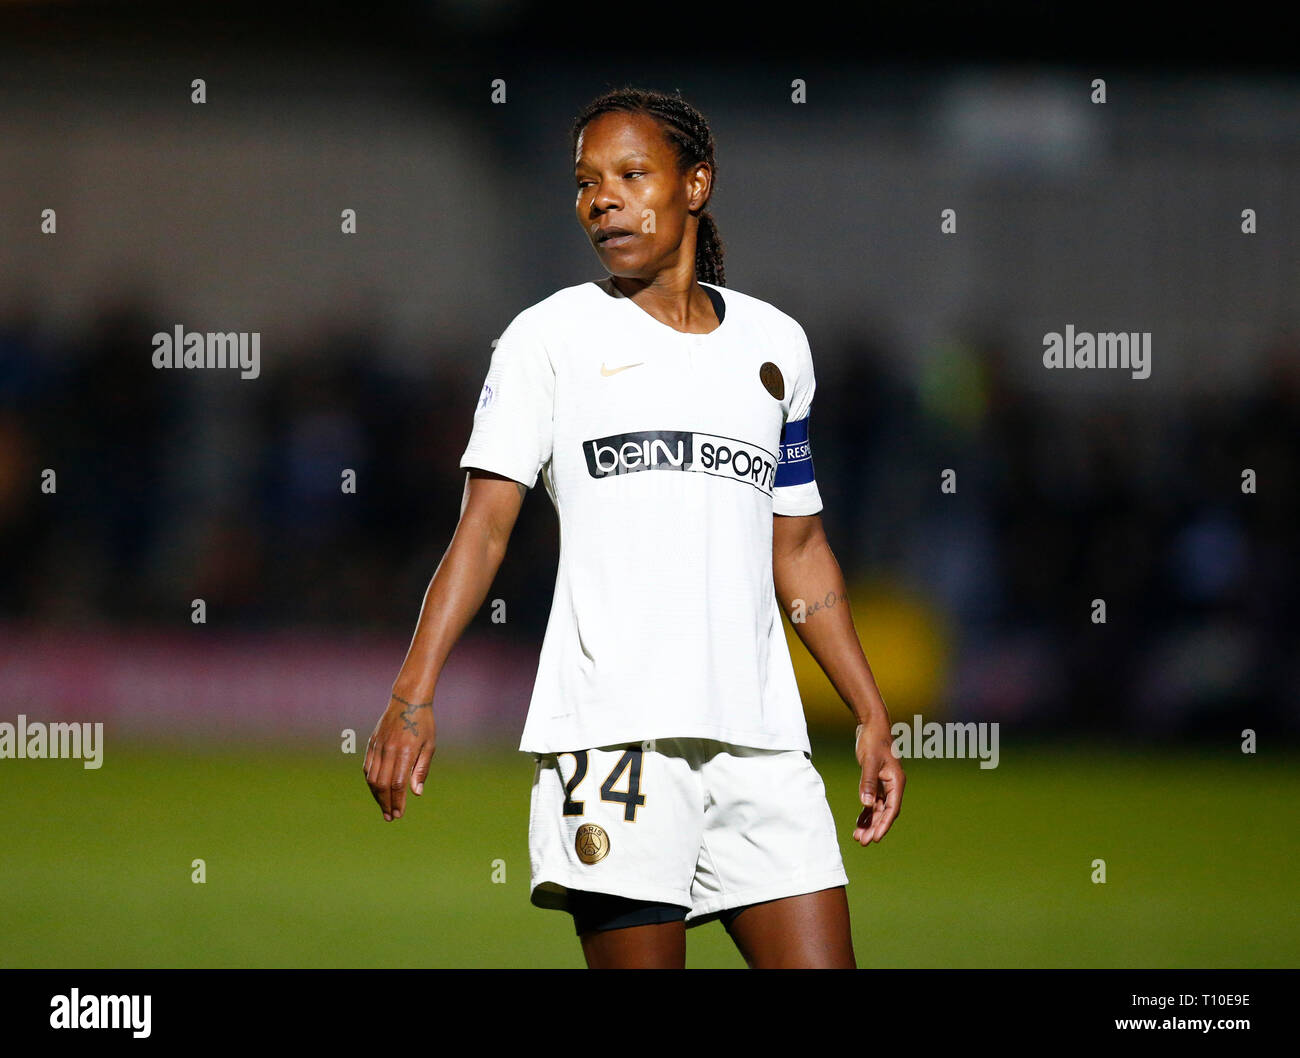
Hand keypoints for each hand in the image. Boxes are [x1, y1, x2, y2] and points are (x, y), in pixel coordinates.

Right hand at [363, 692, 436, 820]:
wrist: (407, 700)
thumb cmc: (423, 724)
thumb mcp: (429, 746)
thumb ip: (421, 769)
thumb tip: (415, 793)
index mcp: (405, 751)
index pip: (397, 784)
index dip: (397, 801)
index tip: (399, 814)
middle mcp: (388, 750)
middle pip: (382, 784)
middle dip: (385, 803)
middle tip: (390, 817)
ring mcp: (378, 746)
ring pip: (372, 778)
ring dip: (376, 796)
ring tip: (383, 807)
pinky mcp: (372, 743)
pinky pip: (367, 767)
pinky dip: (370, 781)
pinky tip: (376, 790)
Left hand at [851, 717, 903, 845]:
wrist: (871, 725)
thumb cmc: (873, 740)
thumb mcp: (869, 761)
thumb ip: (868, 782)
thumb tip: (866, 804)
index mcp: (896, 782)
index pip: (892, 809)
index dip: (884, 825)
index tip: (876, 838)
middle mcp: (893, 786)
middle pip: (885, 813)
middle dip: (875, 828)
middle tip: (863, 842)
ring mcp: (885, 785)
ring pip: (878, 810)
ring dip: (869, 823)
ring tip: (858, 837)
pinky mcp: (876, 782)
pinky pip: (872, 802)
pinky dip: (866, 813)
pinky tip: (858, 824)